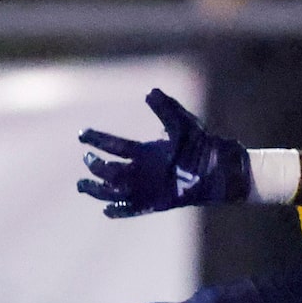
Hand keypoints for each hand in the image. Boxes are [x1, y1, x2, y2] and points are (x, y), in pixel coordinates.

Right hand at [78, 88, 251, 216]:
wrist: (219, 169)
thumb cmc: (202, 145)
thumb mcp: (182, 123)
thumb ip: (166, 108)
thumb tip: (149, 91)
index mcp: (144, 152)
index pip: (114, 145)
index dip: (96, 140)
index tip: (82, 135)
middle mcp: (141, 171)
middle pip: (108, 170)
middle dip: (95, 164)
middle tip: (88, 158)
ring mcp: (146, 188)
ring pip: (113, 191)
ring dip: (97, 189)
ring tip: (82, 186)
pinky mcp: (155, 204)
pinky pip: (132, 210)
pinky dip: (119, 211)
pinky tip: (107, 210)